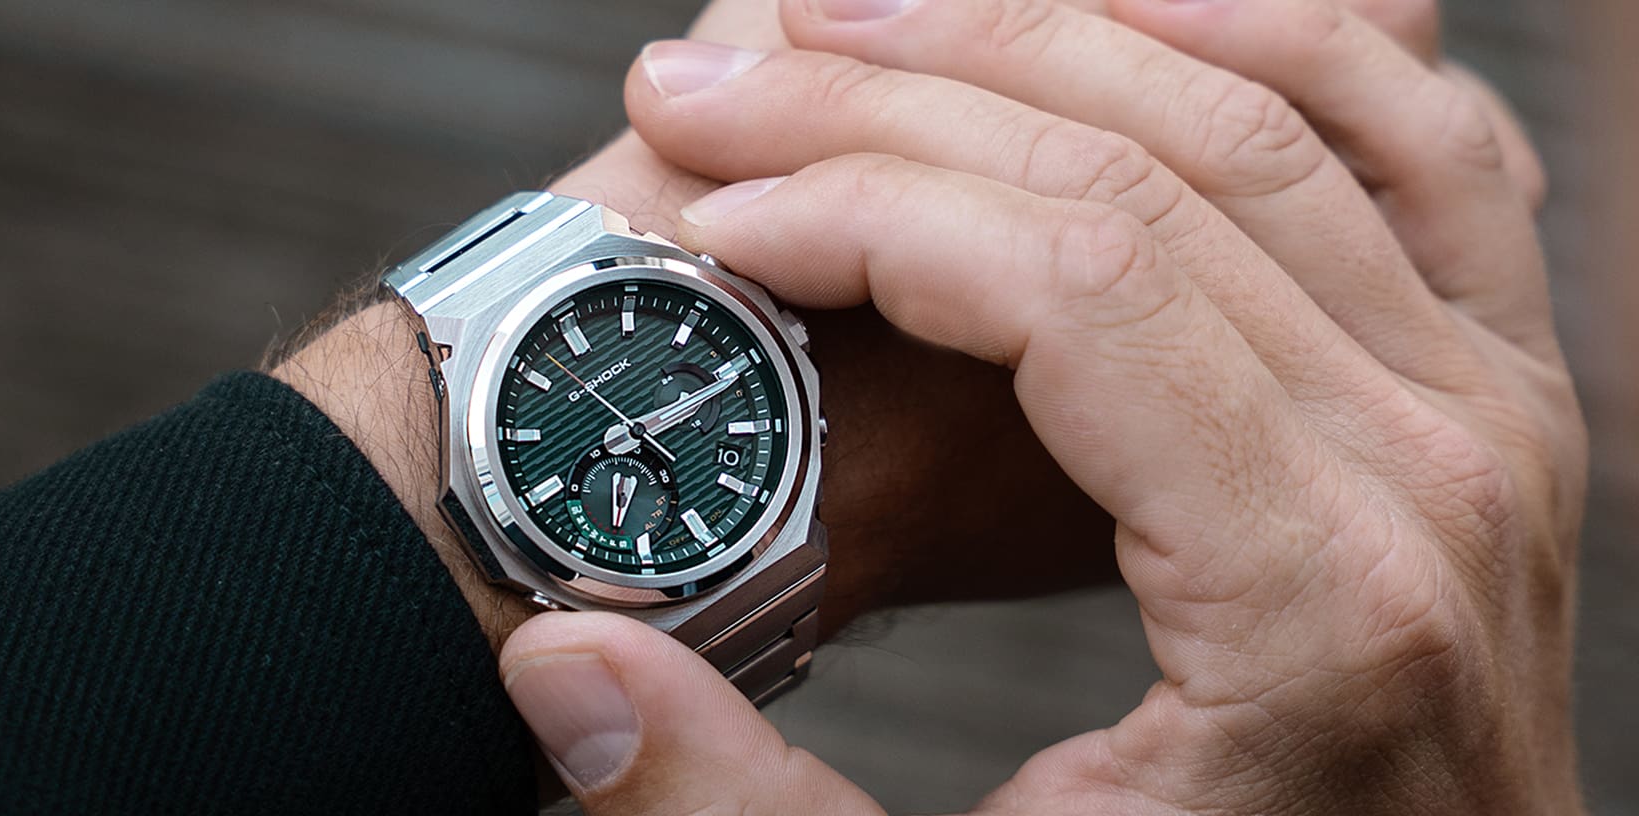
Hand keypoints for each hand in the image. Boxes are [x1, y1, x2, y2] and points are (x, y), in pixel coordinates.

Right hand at [500, 0, 1584, 812]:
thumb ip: (740, 805)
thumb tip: (557, 664)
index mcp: (1314, 603)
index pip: (1076, 286)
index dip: (864, 213)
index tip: (714, 216)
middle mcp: (1439, 473)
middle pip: (1159, 168)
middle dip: (906, 97)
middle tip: (718, 82)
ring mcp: (1499, 410)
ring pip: (1293, 103)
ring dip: (1066, 28)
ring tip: (868, 13)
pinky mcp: (1507, 390)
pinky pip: (1420, 137)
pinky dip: (1279, 36)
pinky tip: (1130, 16)